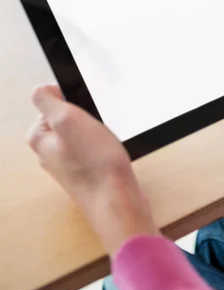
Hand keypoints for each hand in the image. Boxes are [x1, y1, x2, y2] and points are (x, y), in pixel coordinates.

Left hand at [28, 85, 158, 255]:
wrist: (118, 200)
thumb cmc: (95, 165)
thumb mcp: (66, 120)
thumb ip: (47, 100)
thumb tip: (44, 90)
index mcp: (39, 139)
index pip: (49, 102)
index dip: (70, 99)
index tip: (83, 110)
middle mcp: (50, 153)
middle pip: (67, 117)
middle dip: (86, 116)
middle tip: (96, 127)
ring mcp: (68, 163)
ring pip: (83, 131)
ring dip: (97, 131)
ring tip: (104, 142)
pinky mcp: (86, 171)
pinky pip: (93, 147)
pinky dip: (104, 145)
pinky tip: (110, 153)